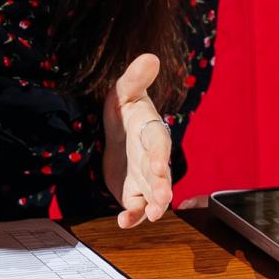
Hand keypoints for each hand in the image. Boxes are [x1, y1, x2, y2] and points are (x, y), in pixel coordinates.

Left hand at [103, 53, 172, 227]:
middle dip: (161, 187)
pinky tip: (123, 222)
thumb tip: (149, 56)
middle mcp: (153, 159)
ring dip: (153, 205)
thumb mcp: (124, 91)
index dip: (160, 155)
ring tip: (151, 215)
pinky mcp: (133, 191)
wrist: (116, 131)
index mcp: (152, 132)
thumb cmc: (125, 109)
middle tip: (162, 201)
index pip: (159, 144)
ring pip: (153, 195)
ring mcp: (144, 178)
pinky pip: (135, 206)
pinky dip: (131, 216)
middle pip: (161, 175)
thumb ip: (134, 78)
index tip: (158, 166)